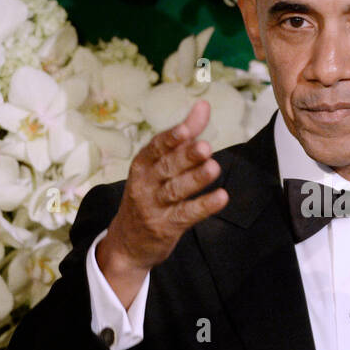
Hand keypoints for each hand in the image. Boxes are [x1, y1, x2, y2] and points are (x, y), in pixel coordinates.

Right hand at [96, 99, 227, 304]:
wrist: (127, 243)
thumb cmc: (149, 194)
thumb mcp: (159, 165)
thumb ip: (184, 137)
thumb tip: (204, 106)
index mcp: (142, 165)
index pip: (156, 147)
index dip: (171, 138)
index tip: (186, 129)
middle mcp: (145, 184)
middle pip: (167, 167)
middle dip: (186, 157)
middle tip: (206, 147)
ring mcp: (154, 207)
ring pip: (175, 190)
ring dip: (195, 179)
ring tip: (213, 168)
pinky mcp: (166, 227)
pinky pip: (186, 215)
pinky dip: (204, 206)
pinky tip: (221, 197)